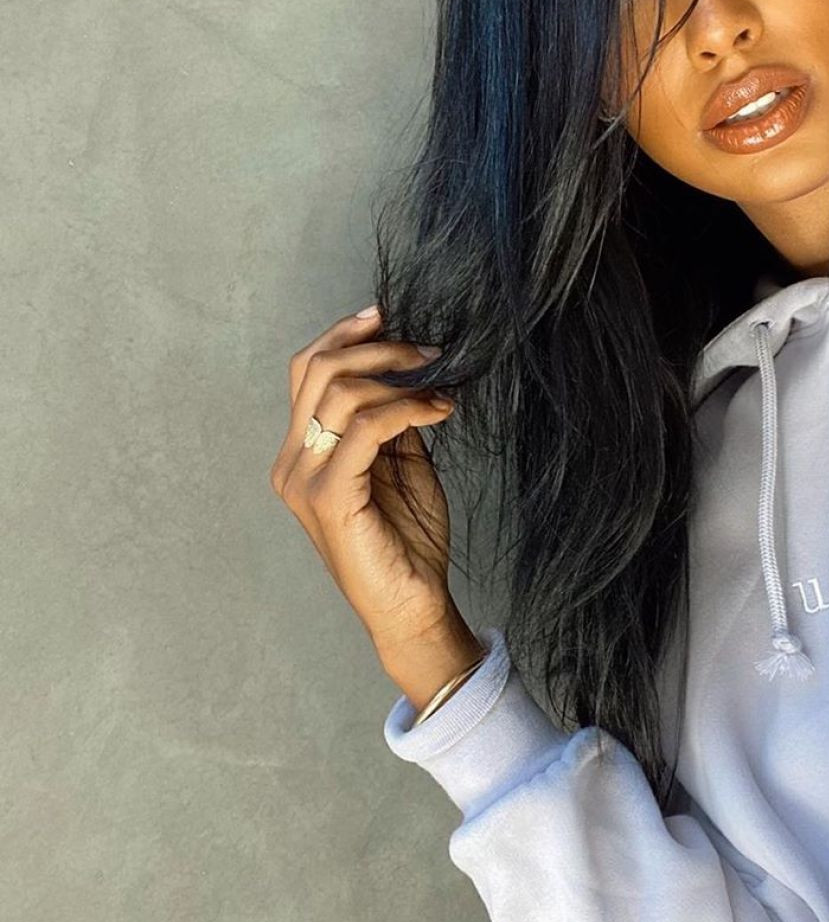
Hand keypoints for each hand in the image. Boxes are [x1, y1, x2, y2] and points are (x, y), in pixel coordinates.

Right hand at [268, 306, 467, 667]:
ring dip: (400, 375)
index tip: (389, 314)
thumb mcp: (402, 462)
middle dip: (378, 347)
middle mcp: (292, 462)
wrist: (412, 607)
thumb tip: (408, 366)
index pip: (307, 369)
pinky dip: (408, 408)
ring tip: (442, 383)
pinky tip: (440, 411)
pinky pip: (366, 429)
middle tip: (430, 350)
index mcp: (302, 451)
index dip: (344, 334)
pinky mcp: (328, 498)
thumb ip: (391, 417)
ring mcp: (304, 480)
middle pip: (318, 369)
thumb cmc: (407, 539)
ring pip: (340, 393)